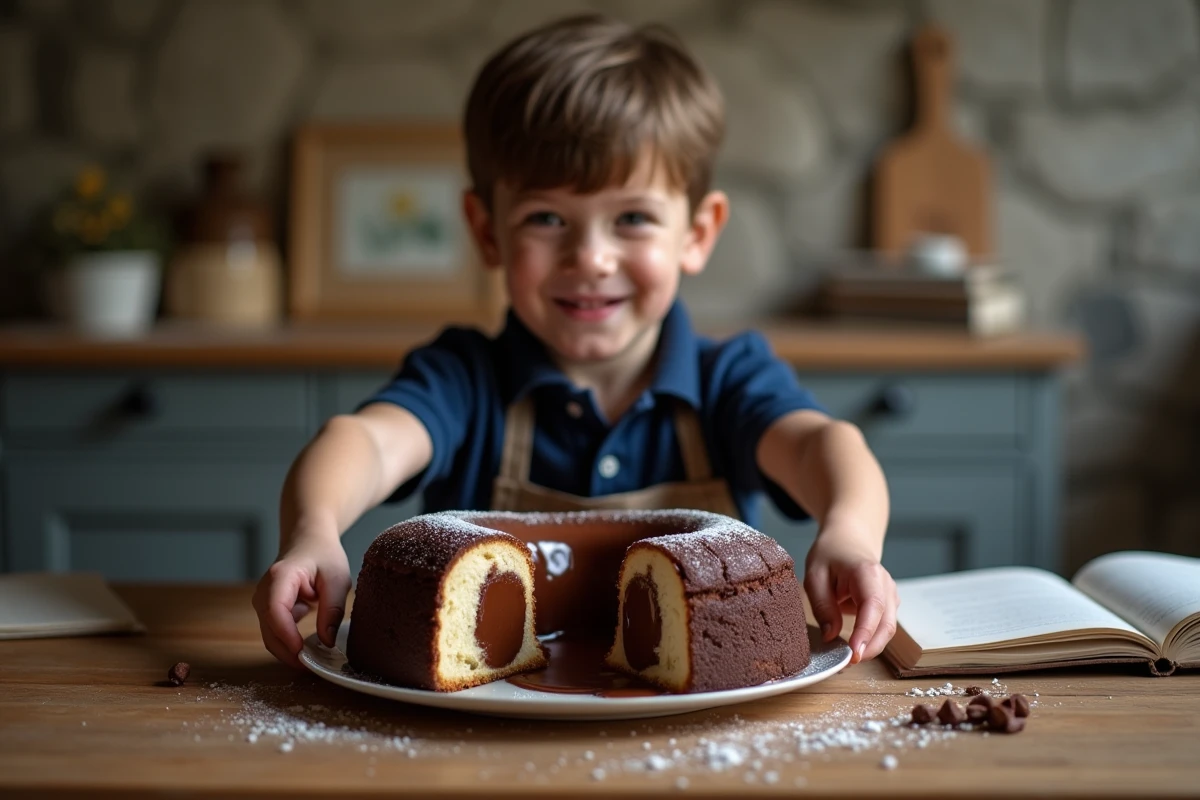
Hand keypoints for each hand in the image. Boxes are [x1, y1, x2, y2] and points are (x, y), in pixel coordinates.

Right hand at [252, 532, 350, 668]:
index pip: (275, 611)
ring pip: (270, 637)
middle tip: (316, 667)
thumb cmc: (323, 555)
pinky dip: (290, 644)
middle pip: (269, 631)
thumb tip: (327, 642)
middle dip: (289, 652)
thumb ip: (332, 610)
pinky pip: (274, 634)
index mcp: (279, 577)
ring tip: (316, 660)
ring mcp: (262, 602)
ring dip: (290, 651)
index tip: (303, 653)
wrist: (308, 540)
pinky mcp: (267, 611)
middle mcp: (264, 592)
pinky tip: (309, 646)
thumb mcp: (337, 579)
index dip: (287, 635)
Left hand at [804, 526, 898, 663]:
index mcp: (868, 573)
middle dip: (868, 649)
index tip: (853, 654)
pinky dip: (870, 641)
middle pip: (886, 625)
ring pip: (887, 630)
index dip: (865, 633)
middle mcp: (886, 585)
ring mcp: (891, 596)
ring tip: (845, 659)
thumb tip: (831, 637)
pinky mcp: (889, 606)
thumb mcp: (815, 575)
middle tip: (844, 664)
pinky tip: (853, 648)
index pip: (873, 607)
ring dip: (870, 648)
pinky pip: (883, 628)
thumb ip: (823, 606)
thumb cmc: (831, 555)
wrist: (849, 541)